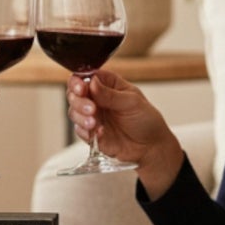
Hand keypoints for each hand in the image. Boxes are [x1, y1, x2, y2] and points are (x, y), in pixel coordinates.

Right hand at [68, 70, 182, 194]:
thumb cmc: (146, 120)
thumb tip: (92, 82)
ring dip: (81, 117)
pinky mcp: (91, 133)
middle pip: (74, 94)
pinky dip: (86, 132)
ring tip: (94, 123)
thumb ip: (110, 94)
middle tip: (92, 109)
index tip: (82, 88)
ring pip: (73, 112)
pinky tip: (100, 133)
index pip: (85, 76)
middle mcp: (97, 98)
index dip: (79, 81)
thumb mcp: (132, 102)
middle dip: (79, 101)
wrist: (150, 147)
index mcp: (107, 85)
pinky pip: (79, 131)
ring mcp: (93, 116)